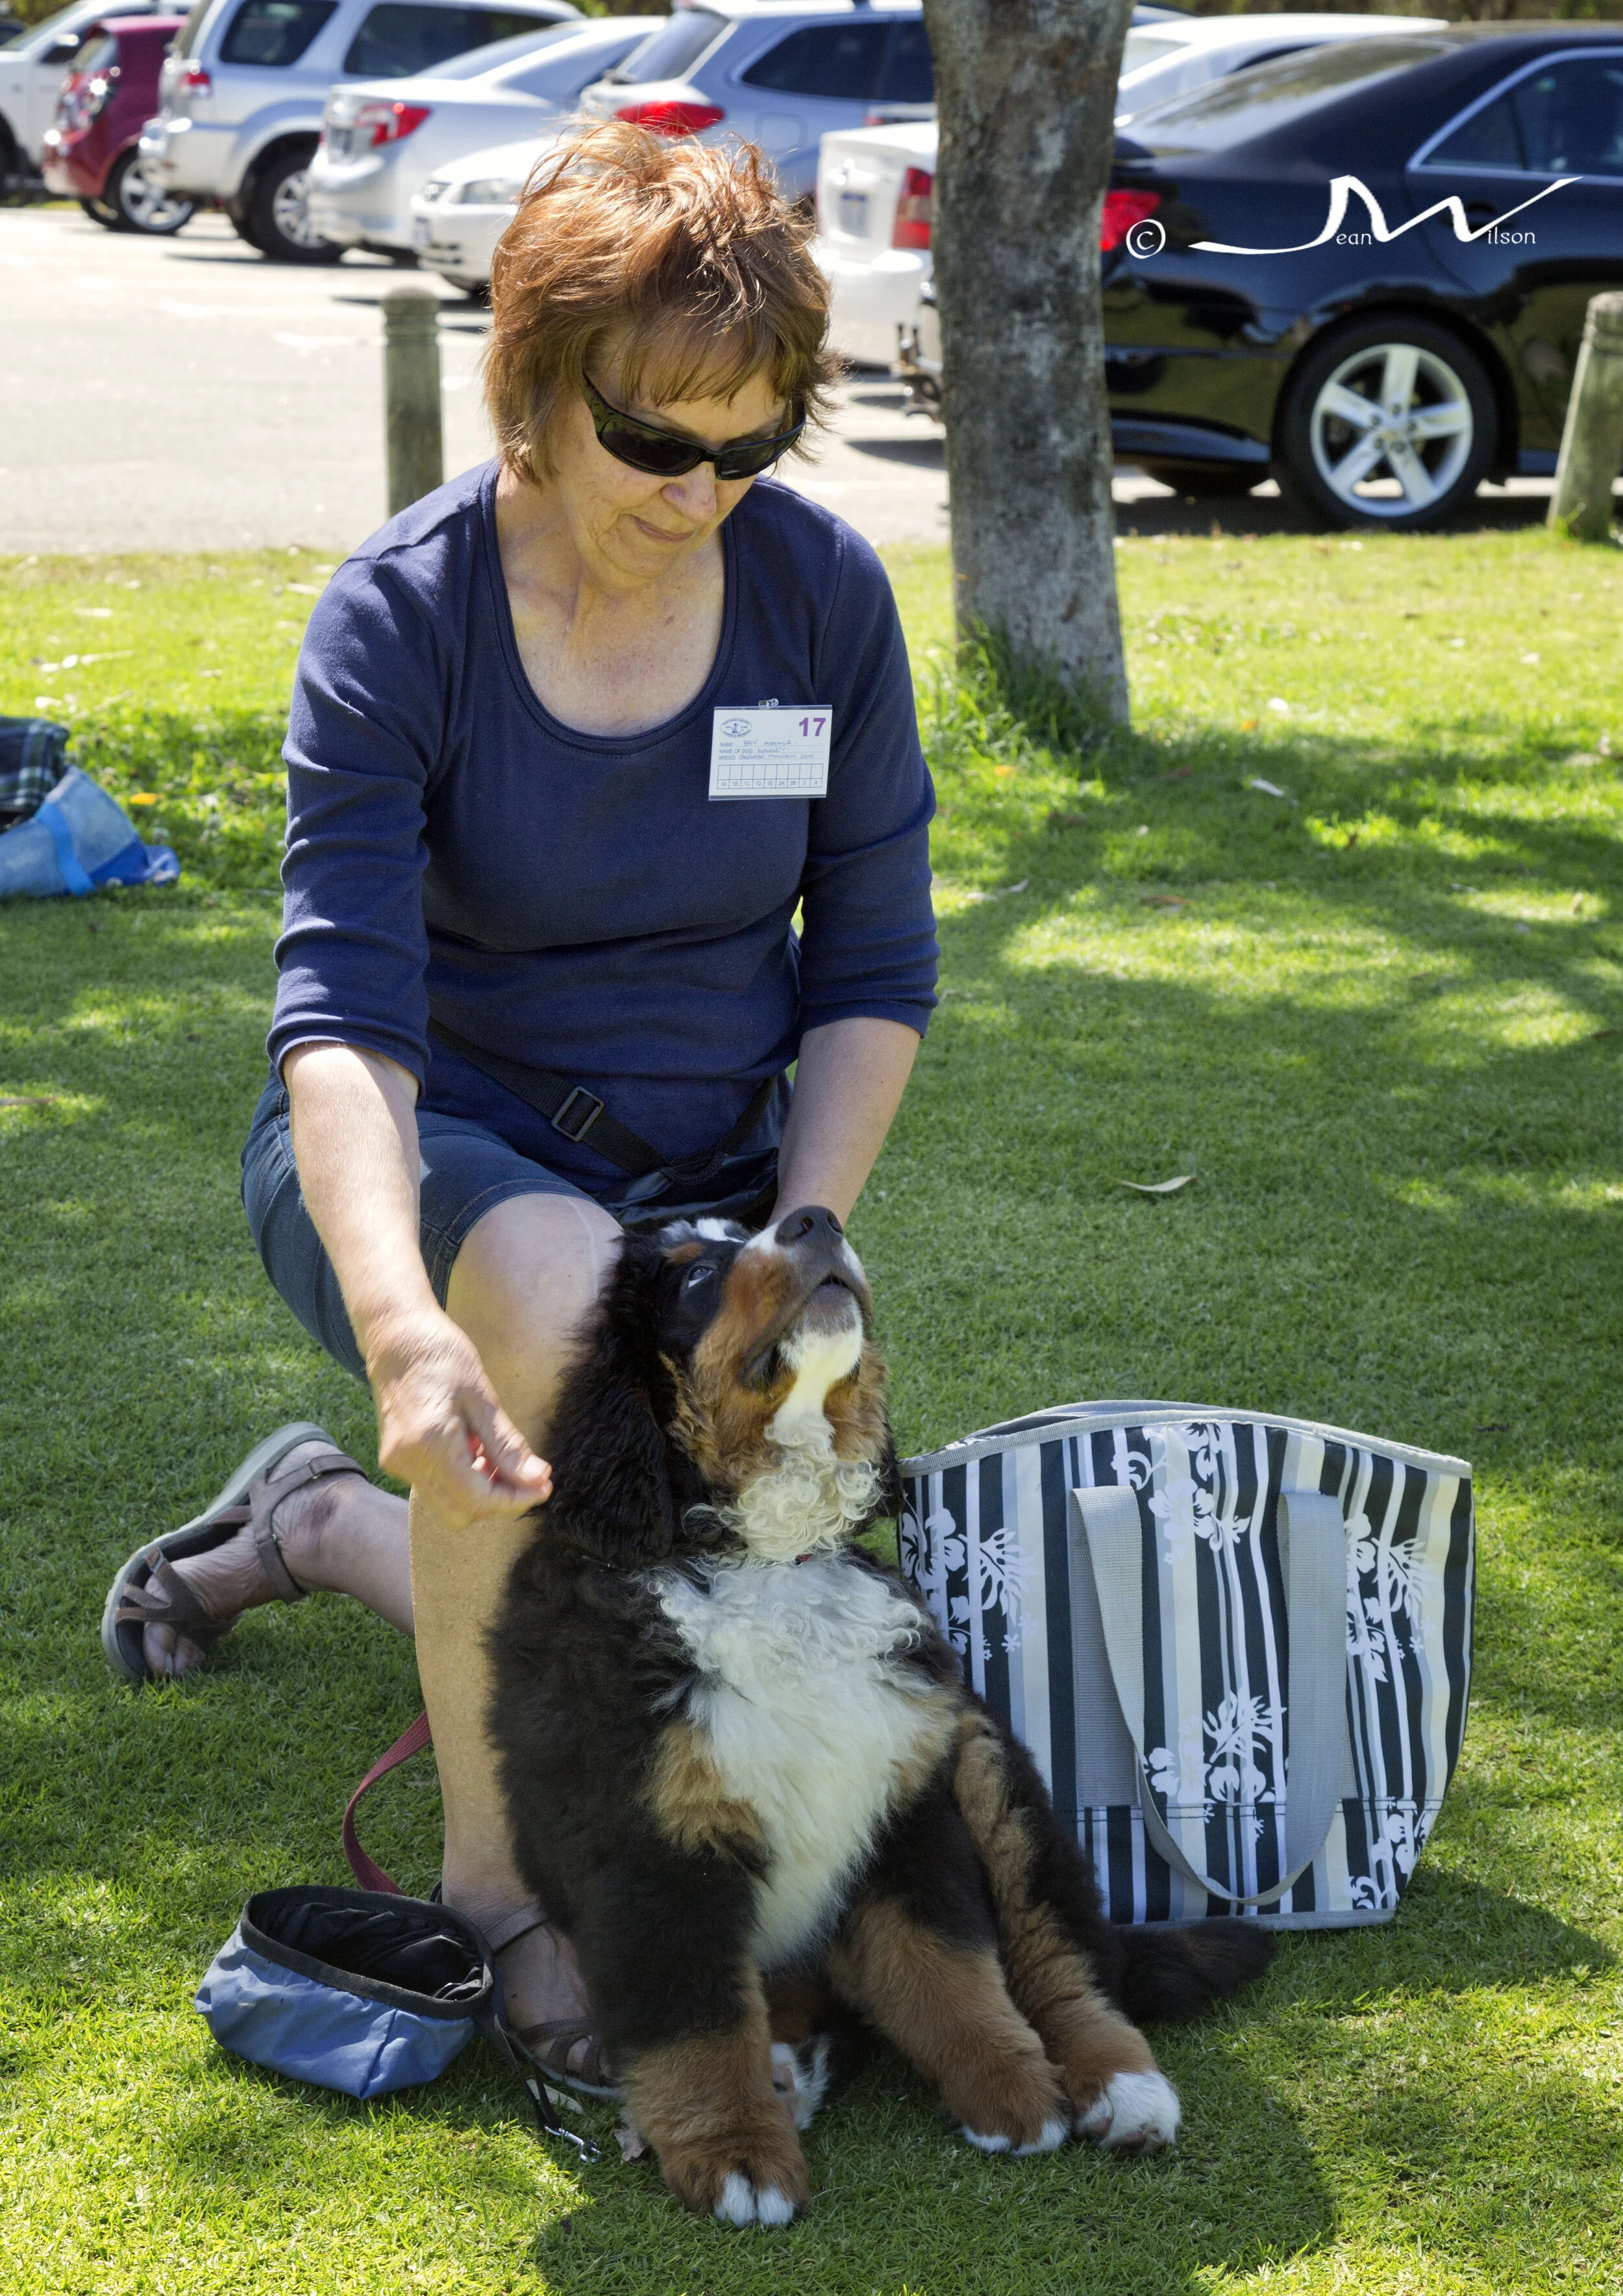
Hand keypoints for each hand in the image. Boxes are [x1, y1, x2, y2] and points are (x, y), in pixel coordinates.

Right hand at [366, 1307, 551, 1528]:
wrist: (396, 1336)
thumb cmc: (442, 1355)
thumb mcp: (483, 1397)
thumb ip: (508, 1445)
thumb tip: (538, 1479)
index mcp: (430, 1443)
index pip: (477, 1499)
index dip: (515, 1500)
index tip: (545, 1486)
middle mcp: (407, 1462)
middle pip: (461, 1513)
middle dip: (499, 1501)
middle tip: (528, 1474)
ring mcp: (397, 1463)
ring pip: (448, 1504)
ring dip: (481, 1491)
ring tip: (500, 1455)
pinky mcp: (396, 1459)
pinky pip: (435, 1487)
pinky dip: (462, 1480)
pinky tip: (476, 1451)